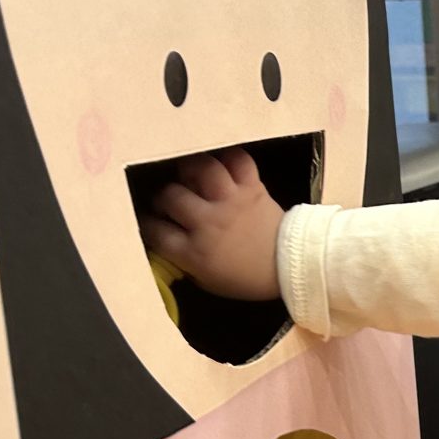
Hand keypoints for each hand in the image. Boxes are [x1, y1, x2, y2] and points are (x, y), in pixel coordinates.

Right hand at [137, 149, 283, 301]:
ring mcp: (231, 201)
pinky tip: (220, 163)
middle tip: (170, 201)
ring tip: (190, 176)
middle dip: (162, 198)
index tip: (149, 222)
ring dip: (190, 169)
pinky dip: (229, 157)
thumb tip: (163, 241)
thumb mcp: (207, 281)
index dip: (147, 225)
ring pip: (200, 169)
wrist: (291, 266)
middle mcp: (209, 222)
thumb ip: (183, 260)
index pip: (156, 232)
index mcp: (195, 252)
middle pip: (171, 197)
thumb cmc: (246, 277)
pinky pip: (238, 160)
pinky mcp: (253, 187)